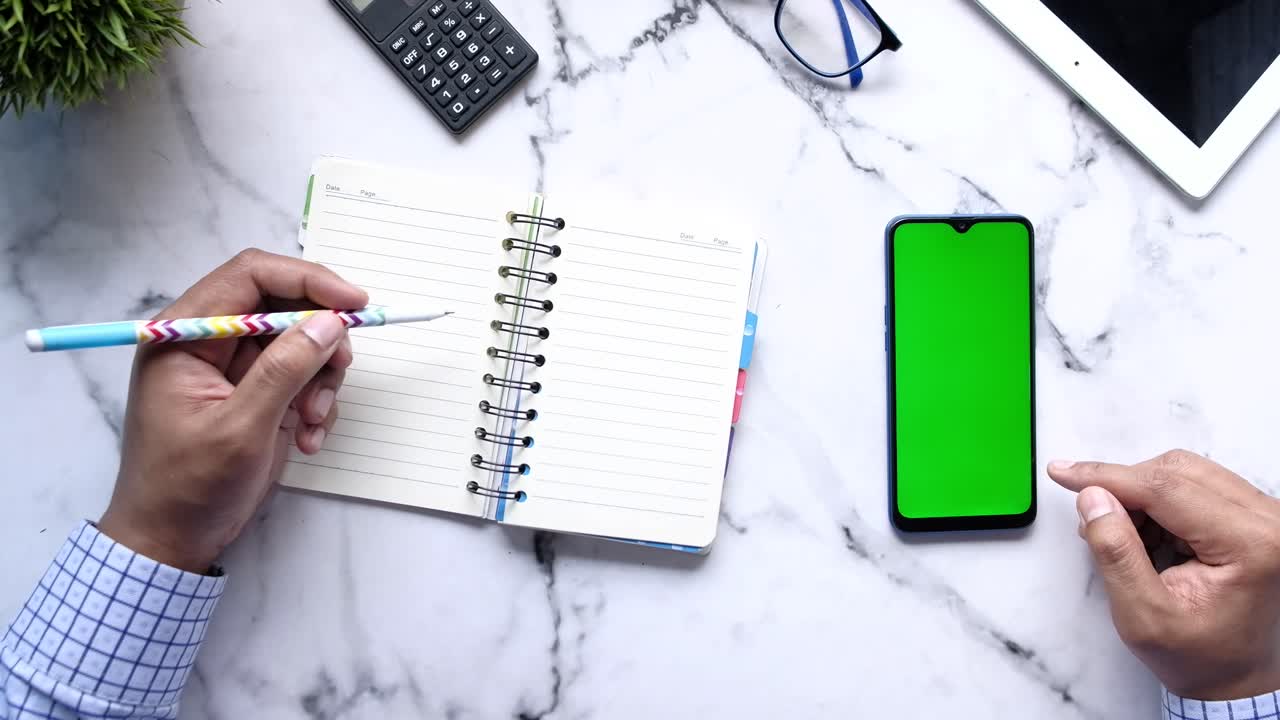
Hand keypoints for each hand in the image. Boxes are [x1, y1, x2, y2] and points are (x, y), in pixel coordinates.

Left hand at [100, 249, 366, 572]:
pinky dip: (317, 404)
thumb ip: (284, 370)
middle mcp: (211, 341)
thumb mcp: (240, 428)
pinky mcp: (259, 394)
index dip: (307, 280)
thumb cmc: (187, 487)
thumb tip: (329, 323)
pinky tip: (308, 439)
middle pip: (284, 305)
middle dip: (320, 338)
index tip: (353, 304)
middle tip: (341, 372)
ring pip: (302, 341)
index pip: (251, 276)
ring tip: (313, 422)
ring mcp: (236, 369)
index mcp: (185, 334)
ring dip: (321, 379)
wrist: (172, 540)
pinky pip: (304, 377)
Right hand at [1049, 451, 1279, 699]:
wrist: (1236, 678)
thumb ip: (1116, 553)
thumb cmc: (1200, 657)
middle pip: (1176, 472)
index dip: (1108, 477)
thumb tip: (1093, 498)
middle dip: (1124, 489)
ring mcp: (1264, 515)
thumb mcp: (1143, 616)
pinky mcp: (1252, 515)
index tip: (1064, 473)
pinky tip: (1149, 536)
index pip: (1166, 488)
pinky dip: (1159, 503)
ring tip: (1126, 538)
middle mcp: (1268, 521)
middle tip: (1093, 520)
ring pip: (1183, 473)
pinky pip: (1195, 484)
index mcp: (1250, 544)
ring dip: (1141, 496)